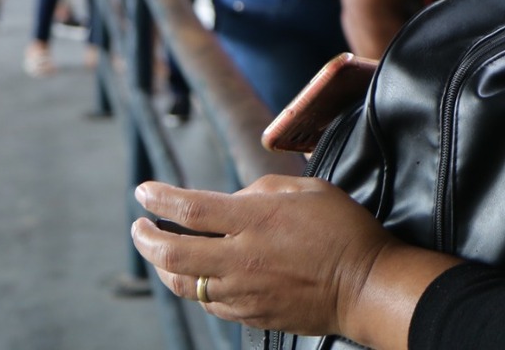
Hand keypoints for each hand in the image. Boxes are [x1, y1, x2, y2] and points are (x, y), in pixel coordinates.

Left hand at [131, 176, 395, 338]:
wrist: (365, 286)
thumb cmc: (344, 231)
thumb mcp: (310, 190)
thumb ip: (265, 190)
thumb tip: (234, 201)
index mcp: (256, 221)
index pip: (190, 210)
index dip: (159, 199)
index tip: (143, 192)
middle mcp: (241, 259)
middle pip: (172, 254)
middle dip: (145, 239)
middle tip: (138, 227)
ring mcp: (243, 292)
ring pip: (184, 284)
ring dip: (164, 267)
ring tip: (161, 254)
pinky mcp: (250, 315)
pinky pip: (209, 303)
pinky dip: (195, 288)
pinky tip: (199, 277)